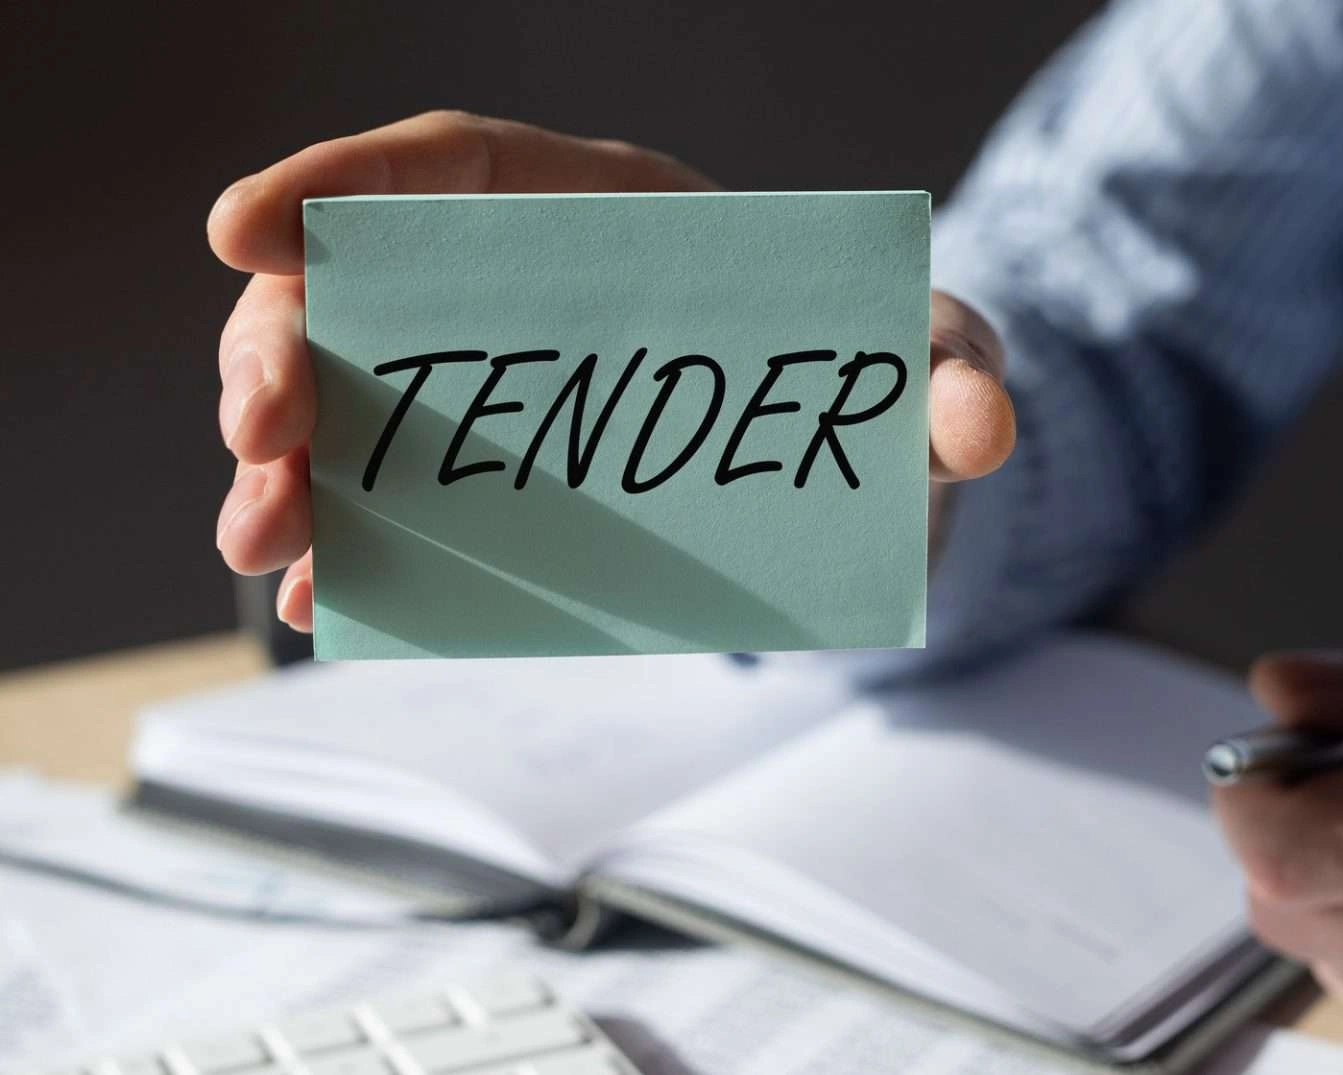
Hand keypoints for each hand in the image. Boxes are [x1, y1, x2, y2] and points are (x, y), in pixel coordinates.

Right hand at [209, 111, 1015, 629]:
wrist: (878, 466)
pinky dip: (360, 550)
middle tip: (261, 440)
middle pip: (373, 289)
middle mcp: (538, 288)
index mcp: (615, 210)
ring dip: (293, 469)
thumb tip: (980, 424)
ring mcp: (515, 387)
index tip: (240, 229)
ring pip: (363, 401)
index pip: (454, 162)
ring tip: (263, 540)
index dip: (337, 180)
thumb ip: (956, 374)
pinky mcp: (519, 480)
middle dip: (286, 355)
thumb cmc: (886, 377)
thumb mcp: (933, 364)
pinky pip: (411, 504)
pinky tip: (326, 601)